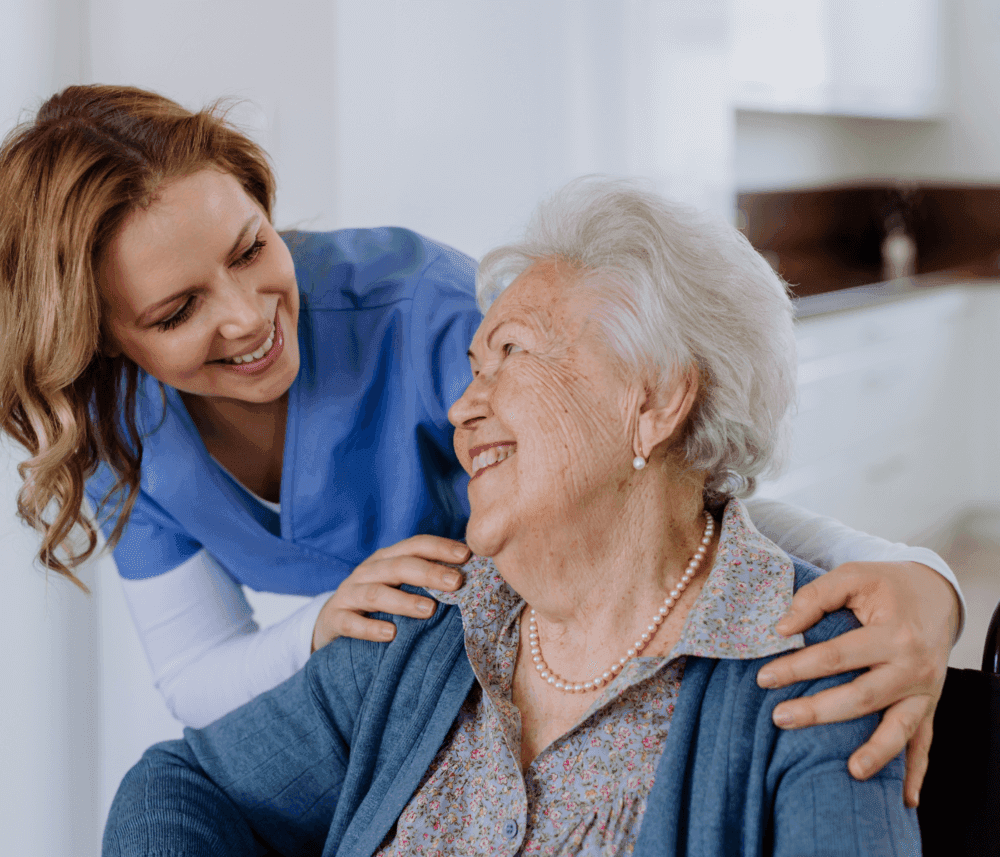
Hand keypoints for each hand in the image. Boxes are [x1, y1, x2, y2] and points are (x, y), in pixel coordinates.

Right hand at [312, 535, 470, 650]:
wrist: (329, 623)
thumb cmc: (377, 605)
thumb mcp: (397, 585)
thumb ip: (425, 580)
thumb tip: (472, 577)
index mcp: (387, 559)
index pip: (415, 545)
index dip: (440, 547)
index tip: (467, 555)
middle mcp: (368, 571)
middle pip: (399, 566)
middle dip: (429, 572)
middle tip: (456, 583)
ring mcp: (349, 594)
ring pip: (376, 593)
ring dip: (404, 601)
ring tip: (429, 611)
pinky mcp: (335, 619)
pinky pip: (351, 623)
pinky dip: (371, 628)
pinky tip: (391, 634)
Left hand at [755, 560, 959, 807]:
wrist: (937, 594)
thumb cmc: (887, 584)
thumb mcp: (853, 576)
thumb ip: (816, 597)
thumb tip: (783, 628)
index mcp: (894, 633)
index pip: (837, 656)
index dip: (798, 667)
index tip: (764, 677)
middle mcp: (914, 666)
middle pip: (863, 696)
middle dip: (819, 711)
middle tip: (779, 718)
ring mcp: (925, 691)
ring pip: (899, 728)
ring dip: (875, 752)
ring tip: (849, 771)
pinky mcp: (930, 705)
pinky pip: (924, 743)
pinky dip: (916, 772)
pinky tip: (904, 799)